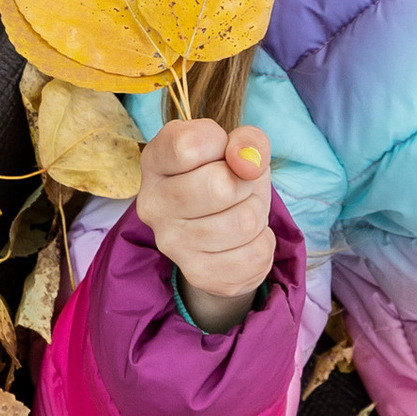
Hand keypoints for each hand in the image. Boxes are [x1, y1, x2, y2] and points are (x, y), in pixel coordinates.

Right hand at [138, 118, 276, 333]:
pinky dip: (263, 241)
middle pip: (221, 186)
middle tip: (238, 185)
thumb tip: (248, 163)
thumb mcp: (235, 145)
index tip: (221, 152)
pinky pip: (256, 254)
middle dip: (245, 182)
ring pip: (244, 222)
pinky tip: (244, 238)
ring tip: (240, 210)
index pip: (188, 146)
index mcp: (155, 161)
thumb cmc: (223, 173)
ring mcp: (172, 244)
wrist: (217, 227)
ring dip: (256, 212)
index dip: (219, 144)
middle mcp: (153, 204)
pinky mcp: (198, 274)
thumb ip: (247, 141)